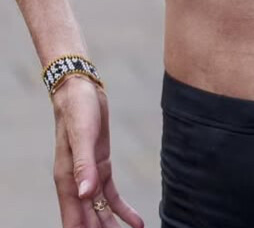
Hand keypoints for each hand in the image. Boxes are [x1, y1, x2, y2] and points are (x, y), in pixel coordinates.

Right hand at [51, 76, 143, 227]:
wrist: (81, 92)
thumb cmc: (78, 111)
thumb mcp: (83, 136)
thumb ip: (83, 166)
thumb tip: (84, 195)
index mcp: (66, 180)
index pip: (73, 219)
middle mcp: (74, 183)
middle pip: (86, 220)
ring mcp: (87, 176)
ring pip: (98, 211)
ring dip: (111, 226)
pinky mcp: (100, 167)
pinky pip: (110, 196)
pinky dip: (122, 210)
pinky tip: (136, 221)